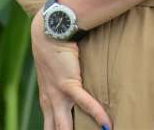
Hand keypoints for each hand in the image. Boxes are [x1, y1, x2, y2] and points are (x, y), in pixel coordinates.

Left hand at [31, 10, 113, 129]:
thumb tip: (75, 89)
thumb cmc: (53, 49)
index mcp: (46, 101)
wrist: (49, 33)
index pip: (51, 127)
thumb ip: (61, 85)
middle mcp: (50, 102)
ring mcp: (58, 95)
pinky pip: (85, 103)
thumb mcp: (53, 73)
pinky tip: (106, 125)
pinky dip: (97, 115)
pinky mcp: (68, 84)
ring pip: (65, 127)